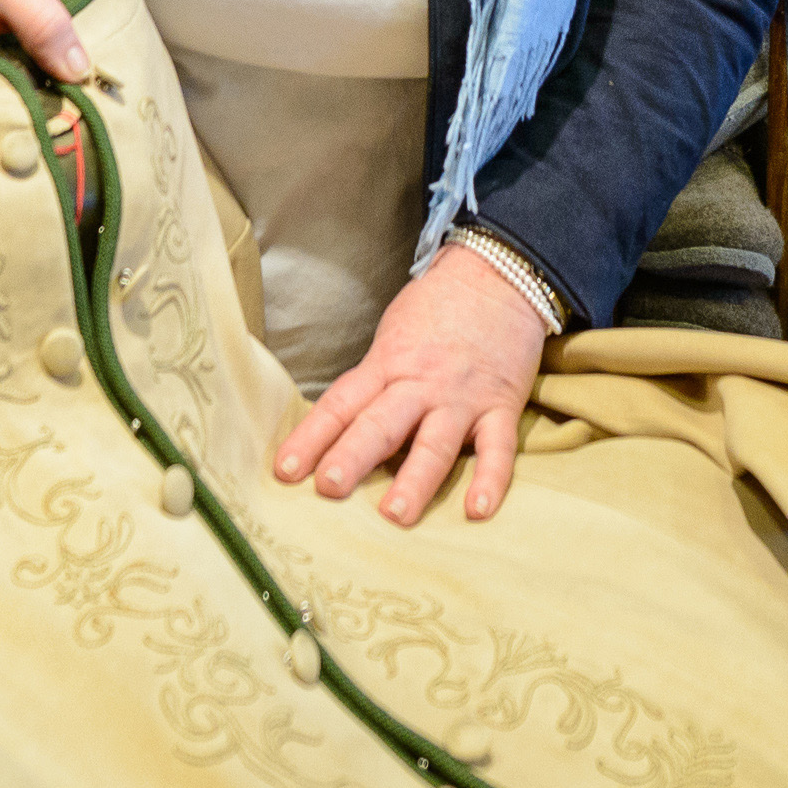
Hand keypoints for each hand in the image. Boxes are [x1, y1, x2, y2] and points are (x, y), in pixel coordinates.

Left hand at [275, 243, 552, 523]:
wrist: (499, 272)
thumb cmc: (438, 307)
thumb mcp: (393, 335)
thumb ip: (373, 381)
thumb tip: (340, 431)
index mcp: (387, 365)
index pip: (341, 404)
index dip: (311, 437)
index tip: (285, 471)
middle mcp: (420, 384)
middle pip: (380, 424)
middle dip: (353, 457)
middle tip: (329, 488)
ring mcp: (462, 398)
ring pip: (434, 443)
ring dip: (415, 480)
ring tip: (395, 515)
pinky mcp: (501, 405)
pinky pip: (497, 448)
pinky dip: (491, 479)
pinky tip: (478, 509)